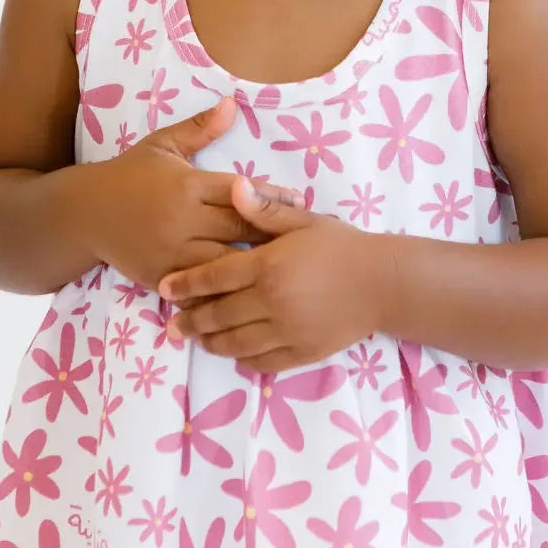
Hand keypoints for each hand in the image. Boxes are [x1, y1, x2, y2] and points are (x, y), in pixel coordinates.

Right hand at [83, 96, 305, 294]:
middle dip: (273, 235)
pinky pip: (200, 289)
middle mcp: (182, 221)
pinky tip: (251, 299)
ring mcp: (172, 253)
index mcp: (187, 186)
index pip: (239, 192)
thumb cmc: (128, 175)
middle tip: (306, 241)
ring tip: (288, 272)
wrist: (84, 215)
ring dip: (255, 269)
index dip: (271, 198)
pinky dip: (224, 293)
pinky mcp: (162, 278)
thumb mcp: (161, 146)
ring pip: (224, 265)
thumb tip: (232, 103)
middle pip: (239, 230)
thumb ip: (199, 129)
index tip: (299, 202)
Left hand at [158, 177, 390, 372]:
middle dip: (190, 321)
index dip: (185, 284)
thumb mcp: (303, 221)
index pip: (214, 277)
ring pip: (235, 343)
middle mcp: (271, 302)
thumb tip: (234, 186)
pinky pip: (263, 361)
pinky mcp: (301, 352)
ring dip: (211, 342)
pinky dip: (243, 359)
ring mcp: (286, 331)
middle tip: (171, 325)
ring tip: (197, 340)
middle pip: (218, 315)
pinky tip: (233, 353)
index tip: (164, 288)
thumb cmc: (341, 245)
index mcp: (267, 266)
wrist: (382, 283)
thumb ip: (264, 210)